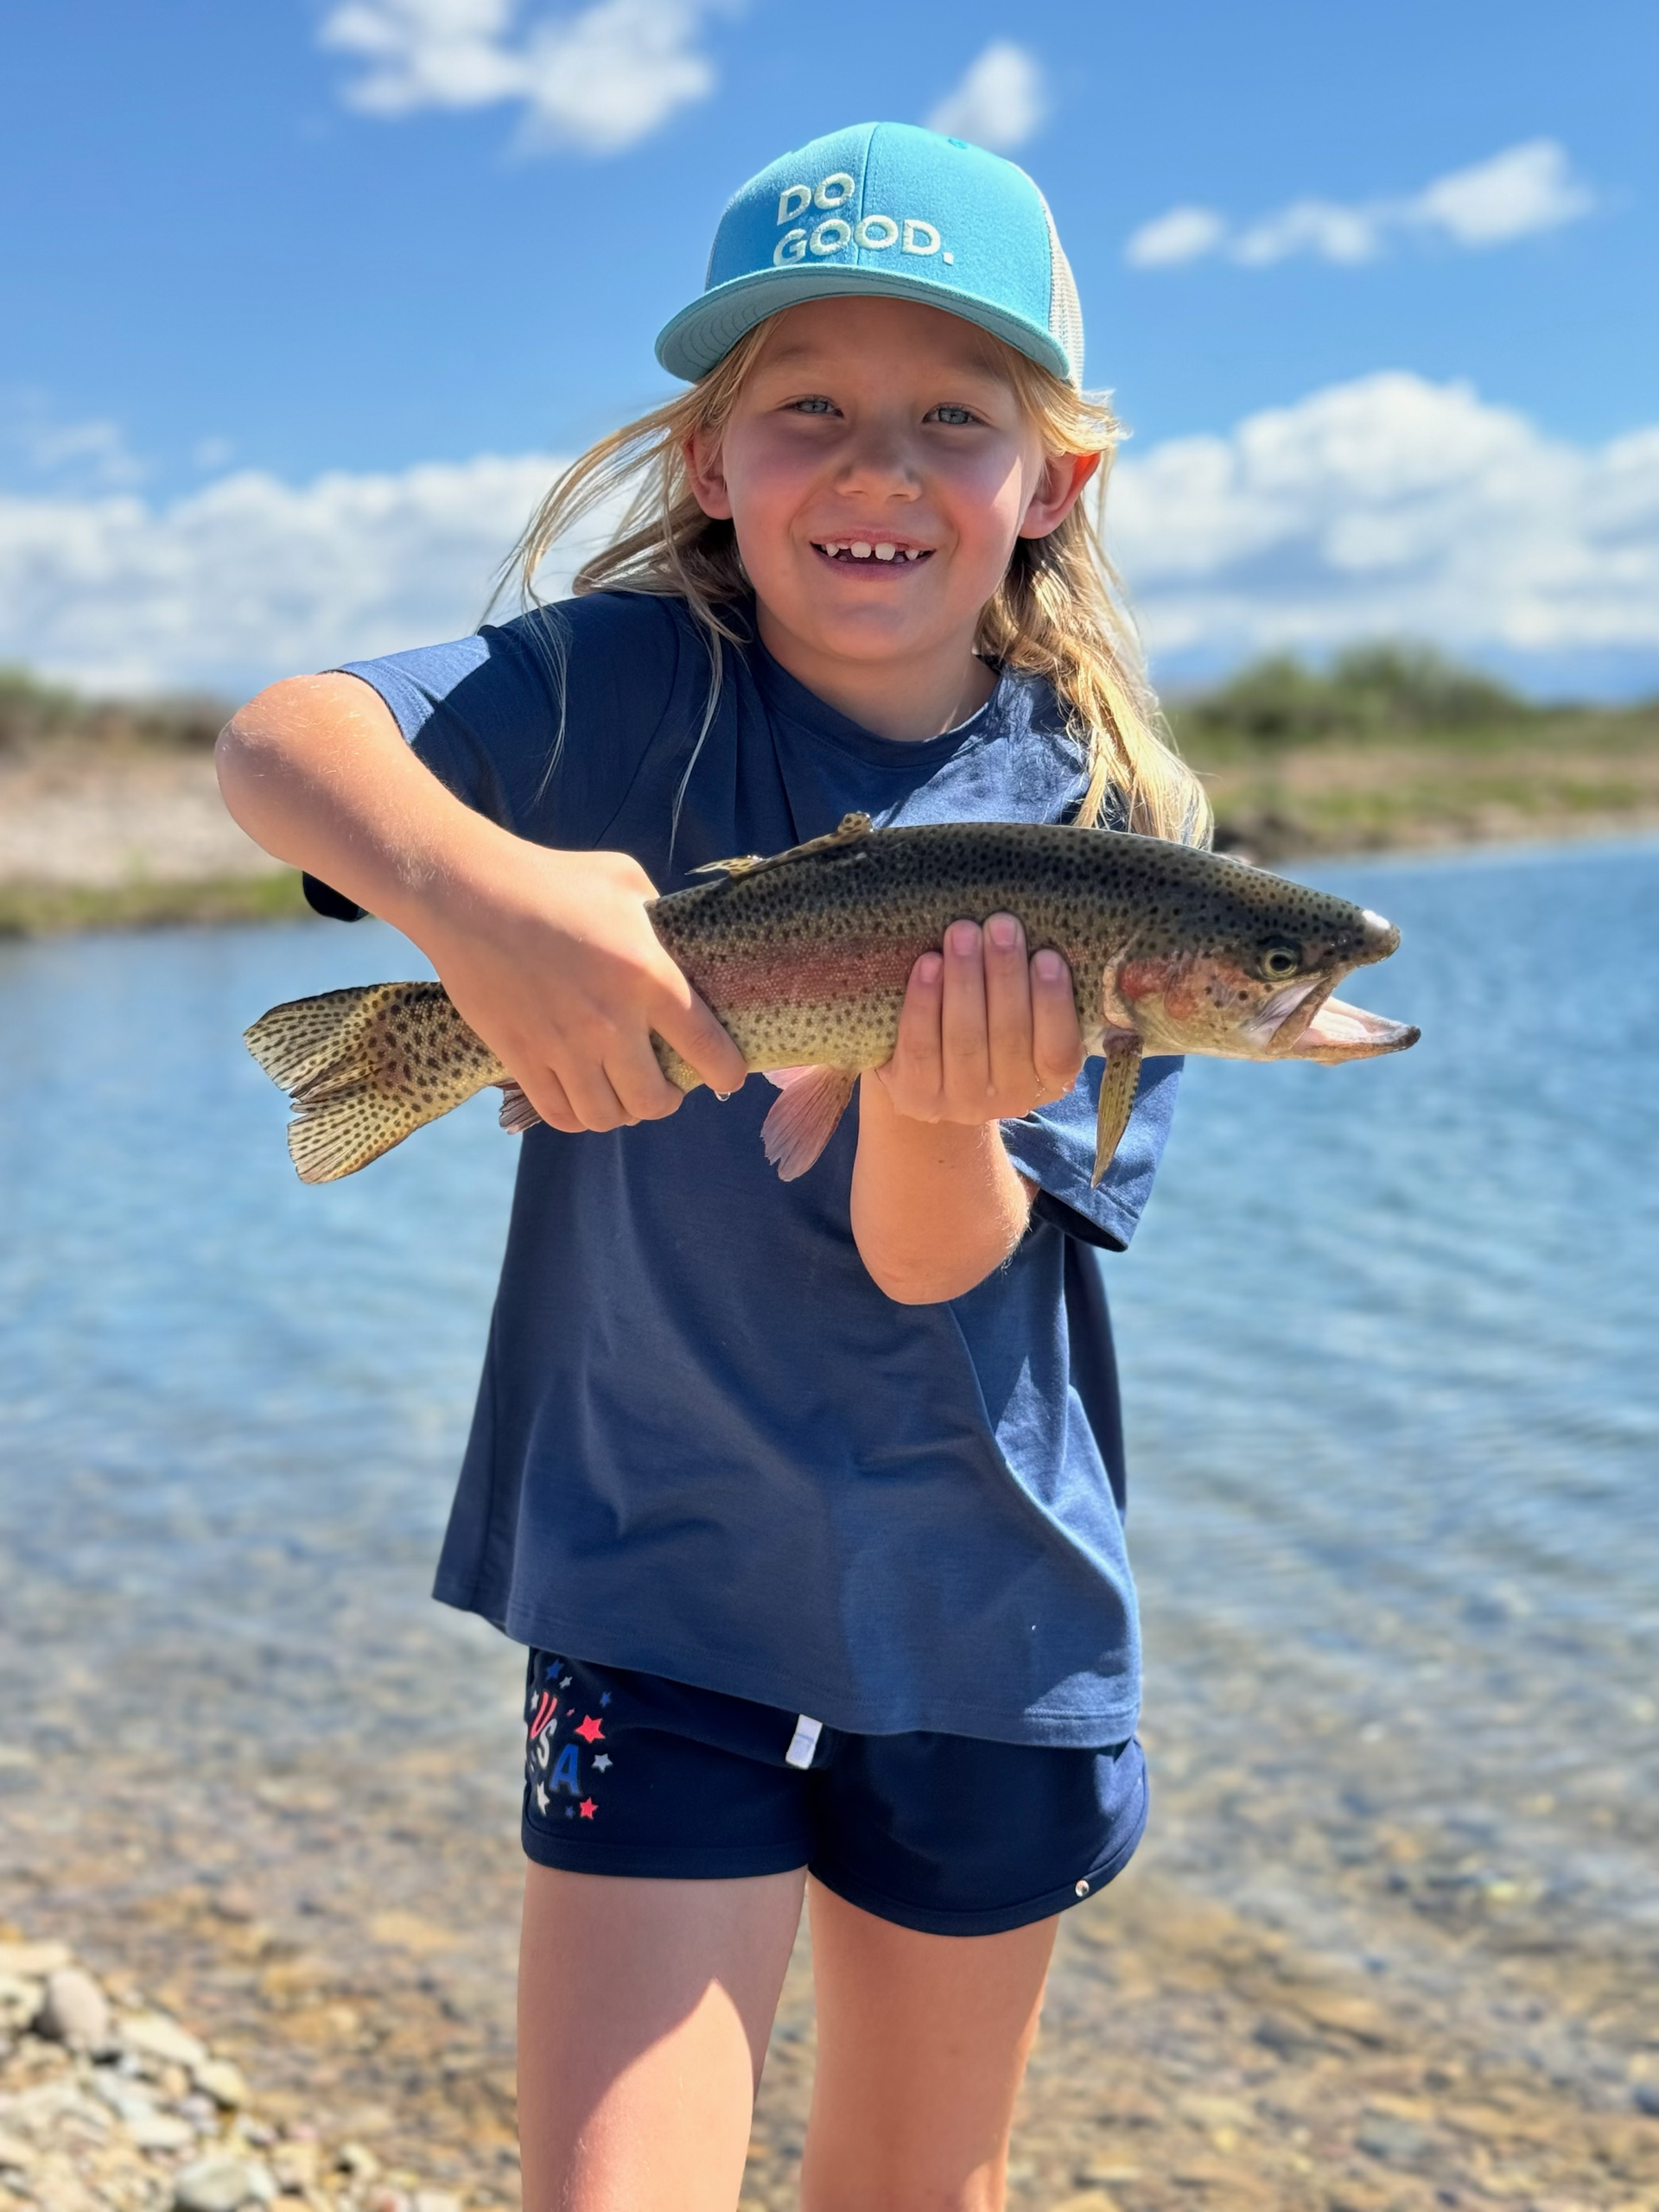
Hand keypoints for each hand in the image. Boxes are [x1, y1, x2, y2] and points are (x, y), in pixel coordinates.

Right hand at [419, 839, 747, 1134]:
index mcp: (649, 976)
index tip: (728, 1079)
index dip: (727, 1074)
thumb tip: (676, 941)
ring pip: (607, 1117)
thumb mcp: (624, 882)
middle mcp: (610, 1021)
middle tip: (665, 1087)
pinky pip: (559, 1114)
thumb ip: (660, 917)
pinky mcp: (521, 1056)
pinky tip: (583, 1099)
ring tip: (622, 1095)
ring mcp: (563, 1045)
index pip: (707, 1049)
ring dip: (622, 1113)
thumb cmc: (552, 878)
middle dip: (667, 1101)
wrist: (469, 893)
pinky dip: (577, 1117)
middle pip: (654, 1101)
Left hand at [873, 914, 1083, 1127]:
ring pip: (965, 1039)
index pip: (1058, 1051)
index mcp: (1049, 1080)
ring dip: (964, 980)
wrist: (927, 1072)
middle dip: (1005, 975)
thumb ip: (1035, 988)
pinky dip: (924, 1003)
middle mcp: (1010, 1099)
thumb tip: (1046, 930)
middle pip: (1009, 1036)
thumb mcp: (1024, 1016)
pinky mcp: (914, 1097)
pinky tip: (928, 964)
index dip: (1053, 1005)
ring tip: (962, 932)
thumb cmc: (988, 1025)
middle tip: (1000, 925)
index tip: (1047, 957)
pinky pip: (920, 1046)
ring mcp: (960, 1102)